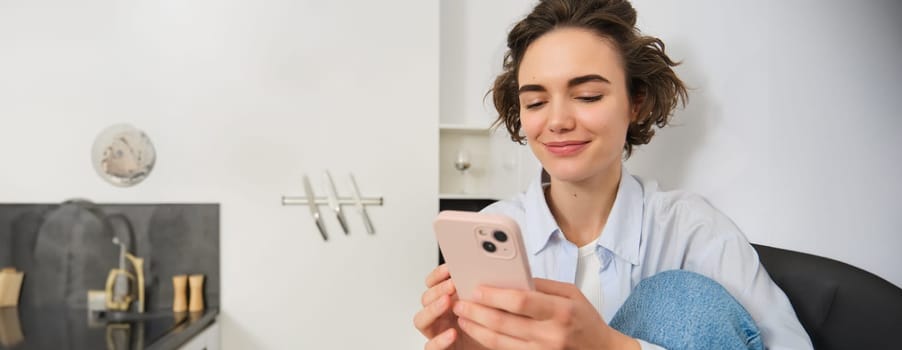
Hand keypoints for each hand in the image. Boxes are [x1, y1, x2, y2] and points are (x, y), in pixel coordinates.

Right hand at [413, 264, 487, 349]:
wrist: (494, 345)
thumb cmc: (488, 329)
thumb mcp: (486, 306)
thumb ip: (480, 293)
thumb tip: (486, 273)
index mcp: (448, 301)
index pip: (433, 283)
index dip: (438, 275)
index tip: (449, 267)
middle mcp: (439, 316)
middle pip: (426, 298)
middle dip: (438, 289)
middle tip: (452, 284)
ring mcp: (436, 332)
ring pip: (421, 319)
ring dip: (432, 309)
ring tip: (447, 302)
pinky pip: (430, 346)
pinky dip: (439, 340)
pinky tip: (452, 333)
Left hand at [451, 278, 639, 349]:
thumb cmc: (586, 321)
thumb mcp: (571, 294)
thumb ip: (542, 285)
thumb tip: (511, 277)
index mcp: (561, 311)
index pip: (521, 301)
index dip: (494, 295)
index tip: (476, 288)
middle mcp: (551, 335)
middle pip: (503, 323)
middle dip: (476, 311)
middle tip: (460, 302)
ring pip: (499, 342)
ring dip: (476, 329)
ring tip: (463, 317)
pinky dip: (488, 342)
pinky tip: (478, 332)